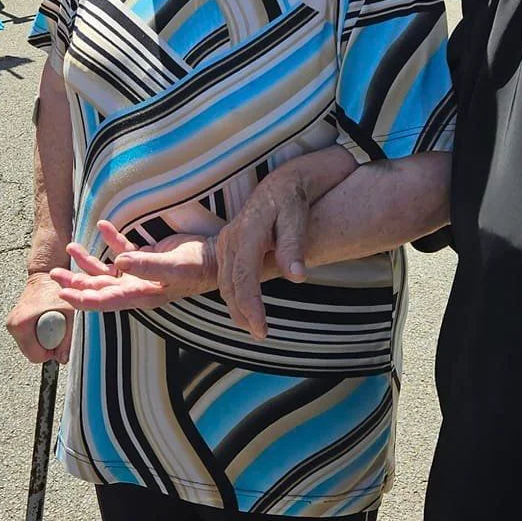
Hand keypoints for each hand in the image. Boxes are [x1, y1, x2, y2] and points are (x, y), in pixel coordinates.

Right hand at [6, 270, 74, 365]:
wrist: (46, 276)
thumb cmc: (57, 290)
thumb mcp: (71, 314)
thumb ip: (69, 338)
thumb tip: (63, 358)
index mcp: (21, 324)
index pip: (35, 356)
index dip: (50, 352)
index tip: (58, 338)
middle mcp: (13, 324)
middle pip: (31, 352)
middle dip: (46, 346)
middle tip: (56, 329)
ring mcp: (12, 323)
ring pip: (30, 346)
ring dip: (43, 340)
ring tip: (51, 323)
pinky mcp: (15, 322)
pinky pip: (29, 338)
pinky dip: (39, 334)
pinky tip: (45, 321)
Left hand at [51, 219, 216, 312]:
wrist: (217, 256)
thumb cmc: (198, 266)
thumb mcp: (174, 267)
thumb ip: (147, 265)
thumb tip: (119, 263)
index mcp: (142, 295)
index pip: (107, 301)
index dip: (84, 300)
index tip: (64, 294)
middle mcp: (137, 287)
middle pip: (100, 288)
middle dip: (76, 282)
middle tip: (54, 274)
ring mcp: (140, 273)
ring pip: (106, 271)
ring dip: (87, 261)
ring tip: (70, 248)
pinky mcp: (145, 257)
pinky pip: (122, 249)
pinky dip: (111, 239)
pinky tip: (102, 225)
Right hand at [215, 178, 311, 340]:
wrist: (279, 185)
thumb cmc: (290, 201)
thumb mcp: (297, 218)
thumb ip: (293, 247)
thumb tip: (297, 277)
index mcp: (248, 232)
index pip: (244, 278)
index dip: (251, 307)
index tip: (262, 330)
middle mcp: (230, 238)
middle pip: (230, 285)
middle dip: (242, 313)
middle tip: (261, 335)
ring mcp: (225, 243)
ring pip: (224, 284)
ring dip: (236, 308)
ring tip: (255, 328)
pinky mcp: (226, 247)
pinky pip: (225, 278)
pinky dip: (234, 297)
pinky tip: (246, 311)